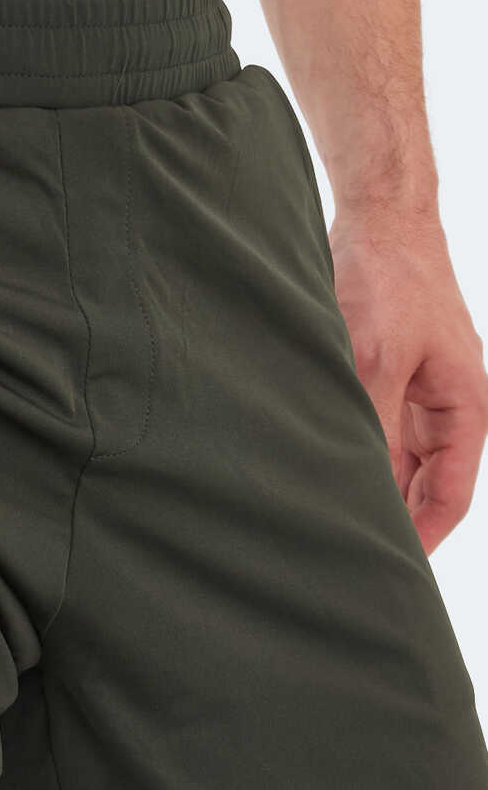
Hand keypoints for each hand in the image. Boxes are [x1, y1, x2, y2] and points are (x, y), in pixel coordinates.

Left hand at [330, 207, 487, 552]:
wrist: (380, 219)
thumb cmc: (390, 278)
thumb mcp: (377, 359)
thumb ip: (373, 428)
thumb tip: (362, 490)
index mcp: (466, 408)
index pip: (451, 495)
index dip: (423, 538)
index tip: (391, 570)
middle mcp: (446, 410)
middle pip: (424, 488)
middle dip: (394, 522)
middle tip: (347, 555)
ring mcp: (416, 397)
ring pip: (397, 467)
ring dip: (371, 491)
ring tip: (331, 525)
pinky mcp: (386, 383)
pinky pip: (375, 438)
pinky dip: (355, 459)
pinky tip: (323, 479)